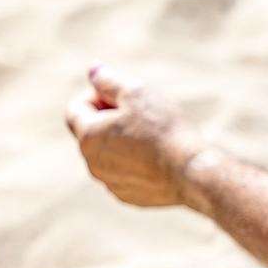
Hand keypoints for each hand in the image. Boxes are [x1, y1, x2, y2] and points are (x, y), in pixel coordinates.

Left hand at [63, 67, 203, 207]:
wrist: (192, 172)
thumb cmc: (164, 129)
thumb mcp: (136, 93)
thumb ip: (108, 80)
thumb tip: (93, 70)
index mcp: (88, 136)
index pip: (75, 108)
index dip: (96, 95)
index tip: (122, 96)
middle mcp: (92, 163)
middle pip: (91, 133)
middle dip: (109, 120)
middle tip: (142, 115)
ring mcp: (110, 183)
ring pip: (109, 156)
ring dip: (122, 143)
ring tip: (154, 138)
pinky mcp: (129, 197)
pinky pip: (125, 175)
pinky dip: (136, 165)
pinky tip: (159, 159)